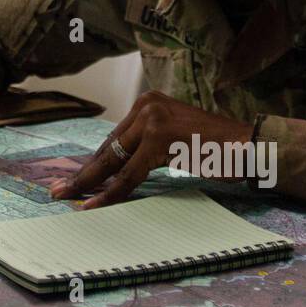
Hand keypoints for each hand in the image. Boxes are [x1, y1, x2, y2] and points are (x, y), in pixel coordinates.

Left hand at [50, 92, 251, 208]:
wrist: (247, 146)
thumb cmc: (215, 148)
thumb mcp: (173, 140)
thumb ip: (147, 146)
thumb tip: (115, 169)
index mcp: (147, 102)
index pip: (112, 139)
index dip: (91, 163)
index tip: (70, 179)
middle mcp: (146, 106)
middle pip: (107, 148)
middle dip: (83, 173)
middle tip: (57, 190)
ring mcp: (153, 120)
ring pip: (113, 161)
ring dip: (89, 183)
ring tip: (67, 197)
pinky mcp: (160, 139)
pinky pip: (129, 174)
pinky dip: (111, 192)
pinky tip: (93, 203)